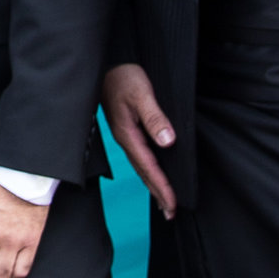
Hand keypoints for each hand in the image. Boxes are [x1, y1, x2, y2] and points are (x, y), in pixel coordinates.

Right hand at [102, 63, 178, 217]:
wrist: (105, 64)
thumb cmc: (122, 76)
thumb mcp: (141, 94)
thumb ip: (154, 118)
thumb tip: (167, 141)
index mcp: (128, 135)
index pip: (149, 167)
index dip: (162, 186)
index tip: (173, 203)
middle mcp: (125, 139)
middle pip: (144, 173)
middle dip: (157, 193)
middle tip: (170, 213)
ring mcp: (125, 135)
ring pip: (141, 167)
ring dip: (152, 184)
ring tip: (163, 202)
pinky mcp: (126, 129)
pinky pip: (139, 156)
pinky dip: (147, 170)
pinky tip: (152, 173)